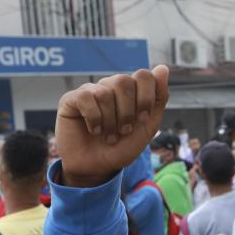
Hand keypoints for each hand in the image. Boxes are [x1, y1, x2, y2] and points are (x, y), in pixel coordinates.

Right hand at [55, 65, 169, 187]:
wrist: (98, 167)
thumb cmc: (122, 147)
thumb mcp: (147, 126)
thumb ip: (158, 99)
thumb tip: (162, 68)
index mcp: (130, 91)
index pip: (143, 76)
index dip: (145, 99)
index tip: (142, 119)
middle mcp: (110, 87)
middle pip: (124, 81)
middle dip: (128, 112)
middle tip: (124, 130)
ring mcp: (91, 91)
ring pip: (105, 92)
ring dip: (111, 121)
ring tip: (109, 135)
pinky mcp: (71, 99)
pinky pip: (86, 98)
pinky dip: (94, 119)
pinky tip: (93, 130)